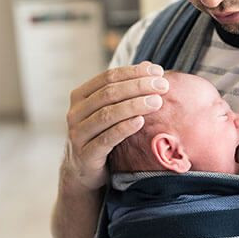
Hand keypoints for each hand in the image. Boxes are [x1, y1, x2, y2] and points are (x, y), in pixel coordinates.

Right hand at [64, 61, 168, 189]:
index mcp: (80, 96)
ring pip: (107, 114)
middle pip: (109, 93)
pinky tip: (141, 121)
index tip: (158, 71)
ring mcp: (78, 134)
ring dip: (134, 105)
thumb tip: (149, 66)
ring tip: (157, 102)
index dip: (134, 72)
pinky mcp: (86, 154)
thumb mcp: (110, 111)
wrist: (83, 170)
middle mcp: (76, 113)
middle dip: (138, 86)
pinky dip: (124, 128)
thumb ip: (125, 90)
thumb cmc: (101, 135)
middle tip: (163, 86)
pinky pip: (107, 139)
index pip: (108, 77)